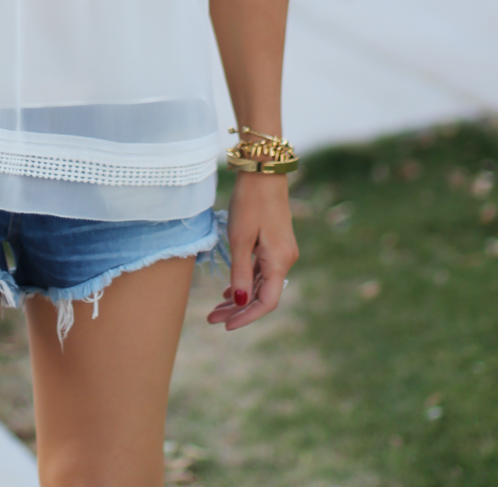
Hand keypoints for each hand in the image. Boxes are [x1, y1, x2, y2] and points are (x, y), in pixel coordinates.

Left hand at [207, 173, 297, 330]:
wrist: (263, 171)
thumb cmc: (250, 202)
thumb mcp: (240, 239)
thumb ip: (241, 272)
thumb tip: (240, 302)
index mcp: (280, 261)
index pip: (267, 302)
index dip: (247, 317)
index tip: (226, 325)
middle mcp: (285, 260)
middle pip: (263, 295)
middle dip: (238, 310)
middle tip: (212, 318)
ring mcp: (282, 251)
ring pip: (261, 284)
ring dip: (240, 297)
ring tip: (216, 308)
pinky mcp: (276, 243)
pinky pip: (262, 271)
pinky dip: (246, 282)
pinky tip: (230, 290)